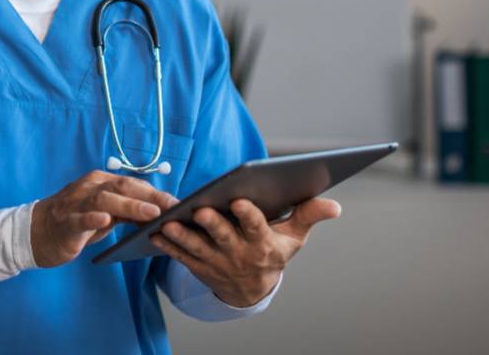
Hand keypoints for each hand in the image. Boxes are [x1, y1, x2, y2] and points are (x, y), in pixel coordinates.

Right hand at [32, 171, 178, 267]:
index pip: (133, 184)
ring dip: (129, 206)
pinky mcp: (65, 222)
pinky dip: (93, 218)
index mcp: (100, 182)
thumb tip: (159, 215)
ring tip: (150, 214)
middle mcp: (89, 187)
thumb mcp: (105, 214)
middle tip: (172, 208)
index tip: (179, 204)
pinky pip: (80, 218)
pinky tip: (105, 222)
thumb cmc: (77, 222)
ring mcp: (76, 203)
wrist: (37, 233)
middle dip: (150, 197)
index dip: (157, 193)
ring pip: (104, 200)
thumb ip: (127, 211)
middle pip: (122, 187)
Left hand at [150, 197, 340, 306]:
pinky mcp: (199, 267)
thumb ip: (309, 214)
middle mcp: (240, 255)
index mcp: (263, 244)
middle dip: (213, 225)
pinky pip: (181, 256)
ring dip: (182, 236)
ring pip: (197, 248)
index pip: (256, 227)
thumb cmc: (274, 250)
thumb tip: (334, 204)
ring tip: (168, 221)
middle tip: (201, 210)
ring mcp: (217, 263)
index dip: (247, 215)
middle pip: (224, 238)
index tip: (238, 199)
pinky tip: (153, 233)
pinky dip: (167, 245)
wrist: (253, 287)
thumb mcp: (295, 236)